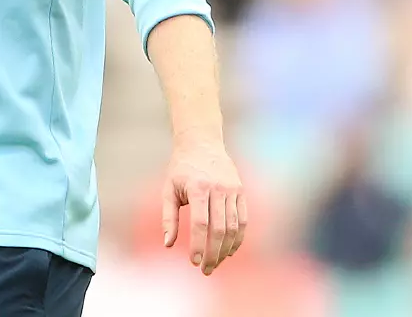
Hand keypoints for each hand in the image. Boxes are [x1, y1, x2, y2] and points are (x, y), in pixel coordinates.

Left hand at [161, 137, 246, 275]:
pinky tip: (229, 251)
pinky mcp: (241, 191)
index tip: (194, 262)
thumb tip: (168, 244)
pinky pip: (243, 220)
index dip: (199, 245)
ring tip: (216, 263)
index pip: (201, 224)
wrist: (201, 142)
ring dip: (226, 249)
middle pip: (219, 229)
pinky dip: (238, 238)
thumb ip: (168, 217)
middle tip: (206, 270)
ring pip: (233, 227)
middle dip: (213, 253)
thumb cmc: (181, 168)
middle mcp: (218, 188)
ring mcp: (232, 189)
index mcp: (198, 187)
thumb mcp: (168, 189)